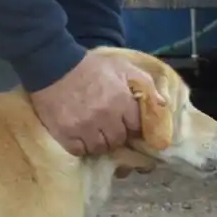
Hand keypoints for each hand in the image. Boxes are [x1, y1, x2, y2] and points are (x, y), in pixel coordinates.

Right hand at [29, 49, 162, 156]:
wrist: (52, 65)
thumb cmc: (90, 66)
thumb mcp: (121, 67)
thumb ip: (145, 83)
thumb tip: (163, 104)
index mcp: (121, 101)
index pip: (136, 127)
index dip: (131, 124)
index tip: (125, 121)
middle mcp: (105, 117)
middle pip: (119, 140)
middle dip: (116, 134)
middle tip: (107, 125)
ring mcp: (84, 128)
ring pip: (100, 149)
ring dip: (99, 142)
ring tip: (94, 131)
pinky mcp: (66, 135)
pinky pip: (80, 151)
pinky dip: (81, 146)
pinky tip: (80, 135)